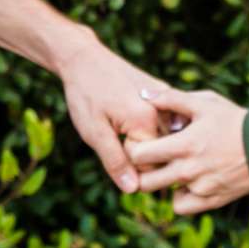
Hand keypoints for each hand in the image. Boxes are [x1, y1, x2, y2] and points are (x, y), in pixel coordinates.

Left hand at [54, 30, 169, 192]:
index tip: (111, 146)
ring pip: (164, 136)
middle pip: (160, 150)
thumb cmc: (85, 94)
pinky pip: (164, 120)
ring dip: (148, 140)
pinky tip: (129, 116)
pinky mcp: (162, 93)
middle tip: (114, 136)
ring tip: (120, 125)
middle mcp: (162, 110)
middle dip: (139, 153)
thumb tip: (132, 189)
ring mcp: (164, 100)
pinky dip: (153, 127)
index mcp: (146, 120)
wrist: (84, 58)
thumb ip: (115, 161)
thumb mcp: (94, 132)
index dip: (129, 163)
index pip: (149, 162)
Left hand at [127, 88, 248, 215]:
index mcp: (184, 145)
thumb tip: (145, 95)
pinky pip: (182, 206)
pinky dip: (181, 197)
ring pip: (163, 194)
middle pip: (146, 182)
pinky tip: (187, 183)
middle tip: (151, 161)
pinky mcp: (211, 200)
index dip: (134, 149)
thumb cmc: (234, 120)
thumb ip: (172, 98)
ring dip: (162, 184)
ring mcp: (200, 187)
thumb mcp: (205, 103)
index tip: (141, 144)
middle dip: (143, 171)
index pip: (139, 155)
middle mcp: (188, 170)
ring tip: (171, 169)